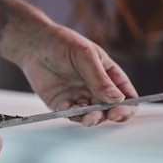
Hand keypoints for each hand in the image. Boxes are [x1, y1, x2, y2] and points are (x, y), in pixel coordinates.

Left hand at [21, 24, 137, 125]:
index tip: (119, 111)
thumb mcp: (85, 56)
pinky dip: (70, 114)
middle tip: (99, 115)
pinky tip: (66, 106)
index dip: (127, 107)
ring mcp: (80, 98)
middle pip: (110, 110)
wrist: (35, 44)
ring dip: (90, 119)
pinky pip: (70, 114)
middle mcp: (97, 89)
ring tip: (86, 116)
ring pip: (91, 116)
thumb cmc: (63, 44)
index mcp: (109, 75)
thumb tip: (117, 99)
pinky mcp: (63, 104)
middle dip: (107, 116)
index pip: (127, 96)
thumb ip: (100, 79)